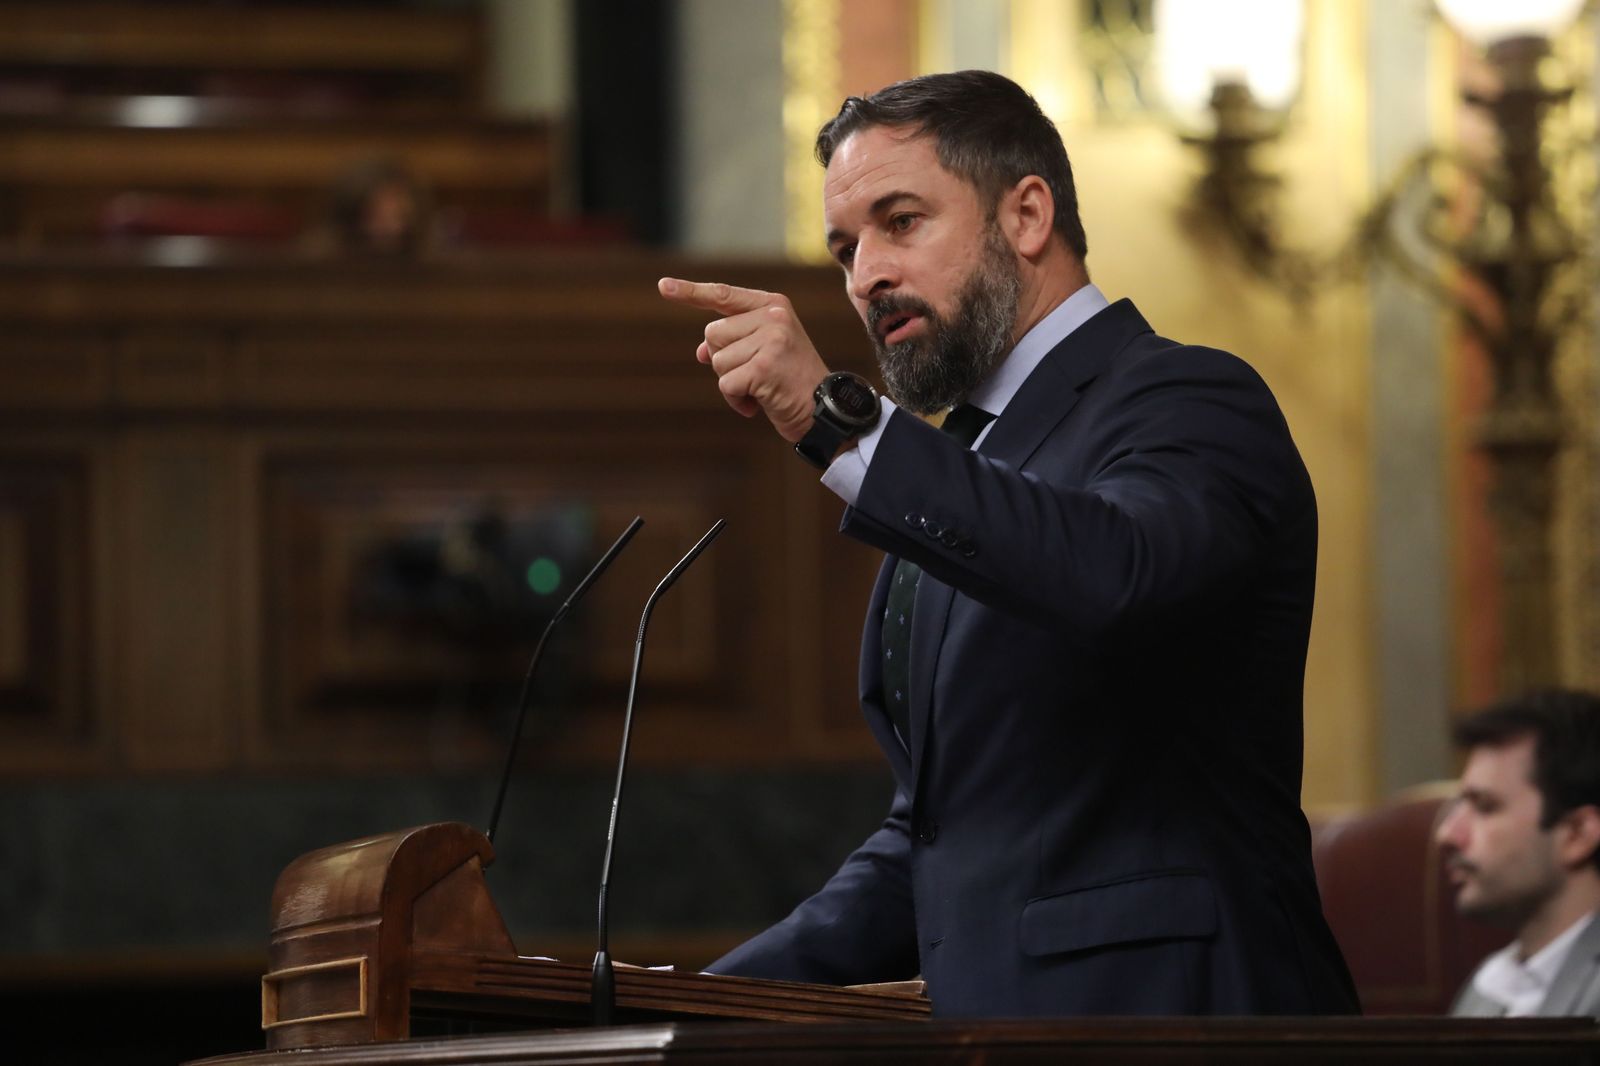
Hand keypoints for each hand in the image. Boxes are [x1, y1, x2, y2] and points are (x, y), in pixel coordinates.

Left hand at [658, 277, 829, 442]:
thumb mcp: (764, 352)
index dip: (691, 292)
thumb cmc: (791, 381)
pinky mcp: (764, 367)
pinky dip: (736, 400)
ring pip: (717, 361)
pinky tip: (758, 404)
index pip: (724, 295)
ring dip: (731, 383)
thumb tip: (701, 352)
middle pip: (713, 334)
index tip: (663, 286)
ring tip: (760, 388)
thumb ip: (734, 342)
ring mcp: (771, 340)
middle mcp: (773, 317)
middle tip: (755, 373)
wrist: (824, 410)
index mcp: (773, 305)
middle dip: (725, 360)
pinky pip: (726, 384)